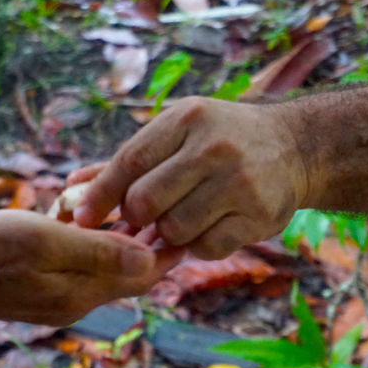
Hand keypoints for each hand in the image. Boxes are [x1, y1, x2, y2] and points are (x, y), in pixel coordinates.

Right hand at [0, 210, 166, 324]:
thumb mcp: (43, 241)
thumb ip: (97, 252)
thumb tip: (150, 259)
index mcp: (83, 292)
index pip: (146, 275)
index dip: (169, 247)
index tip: (183, 214)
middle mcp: (77, 300)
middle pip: (128, 269)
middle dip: (142, 234)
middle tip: (150, 197)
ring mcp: (58, 294)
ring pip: (103, 262)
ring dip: (112, 231)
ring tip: (113, 195)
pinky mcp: (41, 285)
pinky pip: (78, 260)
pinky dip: (83, 234)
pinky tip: (73, 209)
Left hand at [73, 97, 306, 259]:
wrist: (294, 147)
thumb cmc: (221, 138)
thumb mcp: (178, 131)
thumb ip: (128, 160)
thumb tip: (73, 184)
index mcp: (188, 118)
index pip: (130, 160)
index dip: (101, 193)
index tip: (82, 217)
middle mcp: (214, 148)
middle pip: (146, 200)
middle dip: (135, 217)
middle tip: (140, 220)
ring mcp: (240, 183)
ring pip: (174, 229)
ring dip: (167, 233)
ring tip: (178, 220)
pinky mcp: (259, 216)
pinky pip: (205, 248)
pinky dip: (198, 246)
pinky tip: (207, 227)